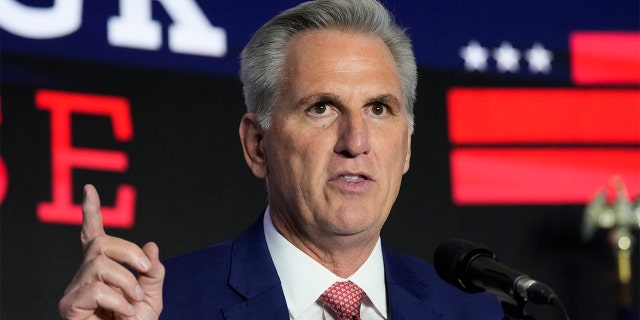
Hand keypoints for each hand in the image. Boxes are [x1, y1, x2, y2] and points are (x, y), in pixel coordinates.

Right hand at [59, 185, 164, 319]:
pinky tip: (123, 314)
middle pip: (101, 244)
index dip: (92, 213)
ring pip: (99, 265)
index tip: (90, 190)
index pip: (94, 236)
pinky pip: (96, 290)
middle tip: (144, 271)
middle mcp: (84, 276)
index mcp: (103, 270)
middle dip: (128, 253)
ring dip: (125, 282)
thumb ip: (153, 273)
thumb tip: (152, 246)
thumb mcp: (152, 298)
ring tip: (133, 303)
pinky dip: (117, 300)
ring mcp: (75, 291)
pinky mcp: (69, 307)